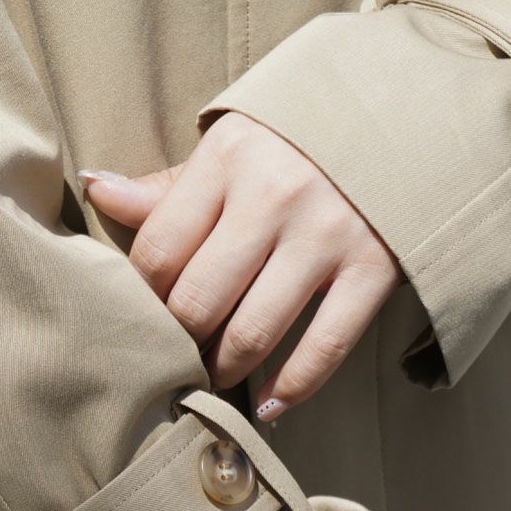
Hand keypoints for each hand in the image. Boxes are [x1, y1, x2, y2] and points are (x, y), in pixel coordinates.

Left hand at [79, 111, 400, 419]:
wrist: (414, 104)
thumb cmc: (303, 137)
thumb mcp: (235, 145)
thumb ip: (170, 185)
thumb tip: (96, 190)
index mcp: (229, 158)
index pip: (158, 251)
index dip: (143, 298)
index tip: (147, 315)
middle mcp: (274, 195)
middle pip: (197, 300)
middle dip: (180, 341)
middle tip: (180, 354)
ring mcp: (327, 234)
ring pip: (252, 332)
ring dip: (224, 370)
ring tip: (215, 377)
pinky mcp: (375, 267)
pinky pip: (324, 347)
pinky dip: (292, 388)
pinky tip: (269, 405)